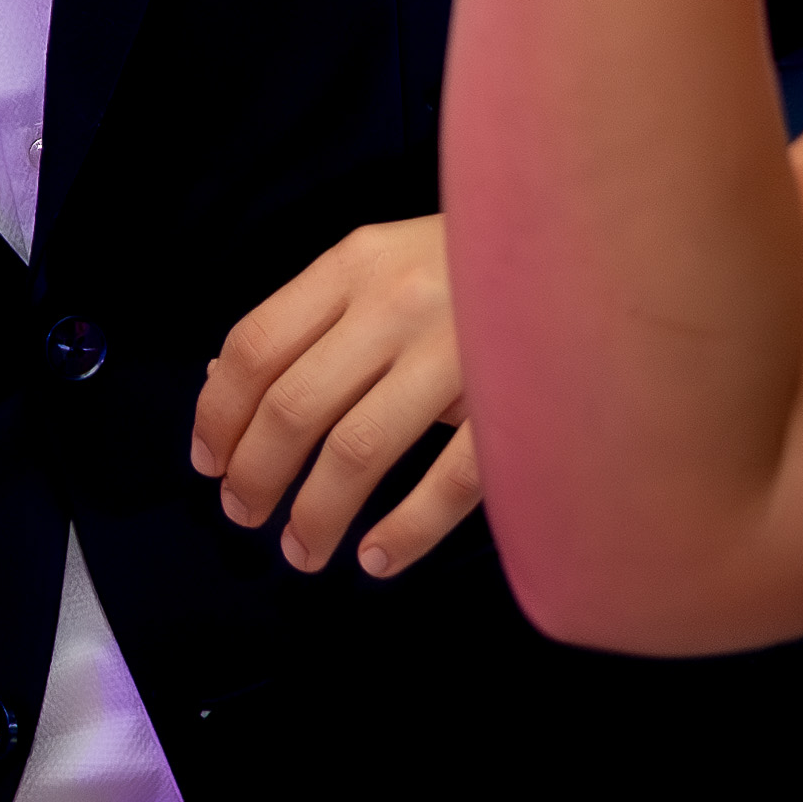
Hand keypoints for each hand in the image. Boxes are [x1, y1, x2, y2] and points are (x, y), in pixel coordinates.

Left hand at [189, 217, 485, 578]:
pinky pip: (449, 481)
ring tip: (301, 551)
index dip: (217, 414)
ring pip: (357, 450)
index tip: (208, 463)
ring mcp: (460, 352)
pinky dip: (404, 531)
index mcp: (356, 264)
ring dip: (316, 514)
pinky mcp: (516, 402)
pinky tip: (375, 558)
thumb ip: (309, 318)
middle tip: (245, 516)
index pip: (254, 346)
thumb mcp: (382, 264)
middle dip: (255, 475)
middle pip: (294, 406)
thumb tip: (217, 382)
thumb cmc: (473, 262)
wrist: (594, 243)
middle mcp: (399, 302)